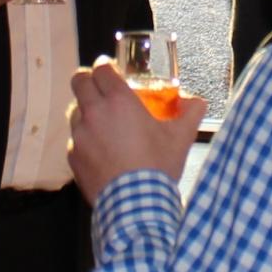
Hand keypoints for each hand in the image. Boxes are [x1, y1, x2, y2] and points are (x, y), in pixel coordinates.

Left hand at [66, 60, 199, 202]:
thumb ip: (191, 113)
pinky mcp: (73, 156)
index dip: (105, 66)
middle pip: (79, 82)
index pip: (101, 69)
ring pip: (75, 111)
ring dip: (87, 111)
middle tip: (102, 89)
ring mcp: (80, 135)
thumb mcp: (180, 137)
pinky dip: (85, 139)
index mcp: (118, 101)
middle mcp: (94, 113)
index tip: (110, 70)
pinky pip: (76, 140)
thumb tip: (197, 103)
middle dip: (89, 81)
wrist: (136, 205)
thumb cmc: (157, 167)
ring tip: (103, 123)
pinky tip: (101, 150)